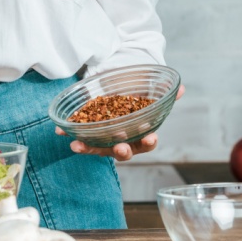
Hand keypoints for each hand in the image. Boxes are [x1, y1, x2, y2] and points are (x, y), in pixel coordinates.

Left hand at [59, 83, 185, 161]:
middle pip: (124, 152)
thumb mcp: (148, 92)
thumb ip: (164, 92)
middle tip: (121, 147)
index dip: (149, 141)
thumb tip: (180, 88)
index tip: (150, 137)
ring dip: (88, 148)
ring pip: (98, 149)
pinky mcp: (90, 136)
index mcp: (140, 135)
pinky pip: (81, 139)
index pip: (147, 142)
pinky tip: (61, 132)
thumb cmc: (136, 98)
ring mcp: (105, 141)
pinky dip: (71, 136)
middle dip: (122, 151)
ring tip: (77, 146)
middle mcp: (123, 141)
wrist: (119, 91)